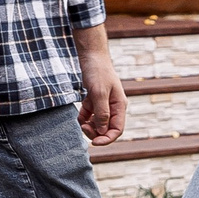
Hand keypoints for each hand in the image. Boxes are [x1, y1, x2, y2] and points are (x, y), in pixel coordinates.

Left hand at [76, 27, 125, 145]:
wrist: (91, 55)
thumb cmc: (98, 71)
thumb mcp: (99, 92)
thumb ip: (102, 113)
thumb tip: (103, 131)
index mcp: (119, 106)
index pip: (117, 130)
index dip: (107, 139)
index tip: (94, 142)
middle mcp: (113, 107)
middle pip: (107, 129)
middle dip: (95, 133)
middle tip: (83, 127)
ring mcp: (103, 104)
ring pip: (97, 124)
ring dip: (89, 126)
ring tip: (80, 121)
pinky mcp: (94, 100)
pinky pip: (89, 115)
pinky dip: (83, 118)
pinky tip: (79, 115)